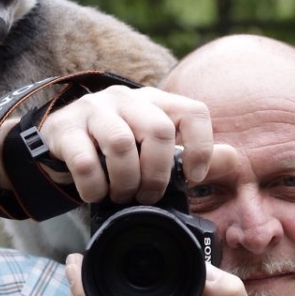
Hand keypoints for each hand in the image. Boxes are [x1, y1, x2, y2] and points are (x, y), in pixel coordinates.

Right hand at [0, 85, 233, 204]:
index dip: (201, 146)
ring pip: (120, 143)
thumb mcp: (155, 146)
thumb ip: (191, 153)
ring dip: (126, 181)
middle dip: (158, 173)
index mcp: (157, 100)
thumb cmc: (118, 147)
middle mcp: (127, 98)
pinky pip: (84, 160)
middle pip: (157, 130)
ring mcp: (94, 110)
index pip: (193, 111)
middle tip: (150, 196)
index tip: (194, 177)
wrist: (60, 139)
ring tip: (123, 197)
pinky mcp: (65, 128)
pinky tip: (96, 195)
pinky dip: (94, 187)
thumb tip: (234, 159)